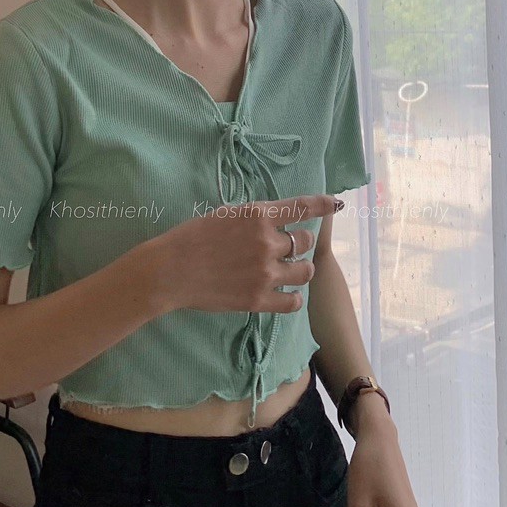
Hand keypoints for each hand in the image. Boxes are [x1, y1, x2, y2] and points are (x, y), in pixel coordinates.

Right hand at [153, 194, 340, 313]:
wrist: (170, 270)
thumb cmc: (191, 238)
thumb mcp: (226, 214)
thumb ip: (255, 217)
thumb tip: (277, 220)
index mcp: (258, 215)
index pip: (302, 207)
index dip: (323, 205)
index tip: (336, 204)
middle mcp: (267, 242)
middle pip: (305, 241)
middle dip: (300, 243)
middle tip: (287, 248)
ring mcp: (265, 272)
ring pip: (305, 271)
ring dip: (300, 270)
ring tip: (287, 271)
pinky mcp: (258, 299)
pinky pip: (293, 302)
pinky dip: (293, 297)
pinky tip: (284, 294)